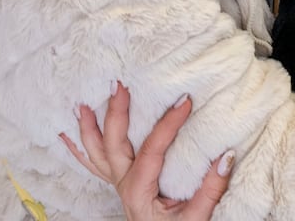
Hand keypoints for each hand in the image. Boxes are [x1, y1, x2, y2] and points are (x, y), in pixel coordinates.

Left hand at [60, 83, 232, 220]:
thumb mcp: (197, 217)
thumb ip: (212, 189)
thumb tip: (227, 155)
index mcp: (140, 191)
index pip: (152, 150)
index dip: (168, 124)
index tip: (185, 101)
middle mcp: (124, 185)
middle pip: (112, 145)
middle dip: (114, 113)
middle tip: (120, 86)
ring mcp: (118, 184)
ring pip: (95, 153)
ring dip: (88, 128)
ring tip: (81, 105)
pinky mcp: (120, 184)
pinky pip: (93, 165)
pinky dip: (79, 148)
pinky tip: (67, 135)